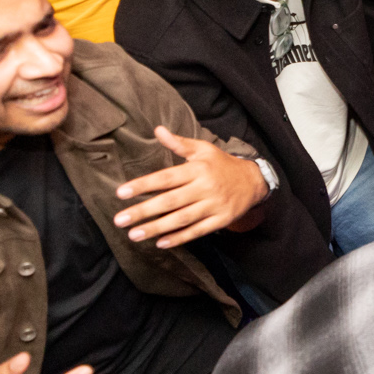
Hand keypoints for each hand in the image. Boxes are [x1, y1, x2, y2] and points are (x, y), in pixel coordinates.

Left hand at [113, 126, 270, 248]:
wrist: (254, 181)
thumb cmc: (222, 164)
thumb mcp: (203, 149)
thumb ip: (179, 143)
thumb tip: (157, 130)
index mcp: (197, 169)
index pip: (165, 178)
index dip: (143, 185)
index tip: (121, 193)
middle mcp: (204, 187)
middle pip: (170, 201)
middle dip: (143, 211)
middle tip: (119, 220)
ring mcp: (213, 205)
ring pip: (181, 219)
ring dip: (156, 228)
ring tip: (134, 235)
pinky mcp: (220, 220)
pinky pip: (197, 231)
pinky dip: (179, 238)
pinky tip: (160, 243)